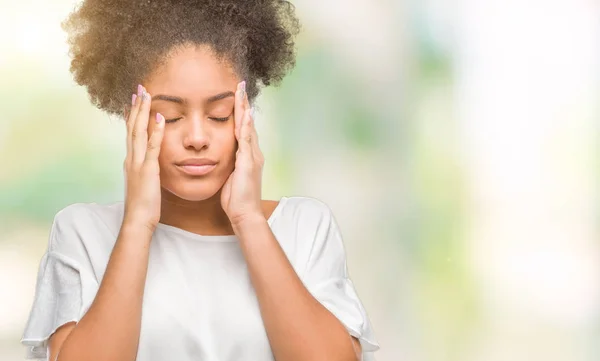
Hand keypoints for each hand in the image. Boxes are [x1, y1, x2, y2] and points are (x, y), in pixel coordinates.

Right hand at [122, 84, 164, 231]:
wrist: (137, 220)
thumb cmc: (143, 205)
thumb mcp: (143, 182)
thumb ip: (144, 170)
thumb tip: (148, 163)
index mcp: (131, 161)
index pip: (131, 133)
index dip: (134, 115)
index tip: (136, 99)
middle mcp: (131, 158)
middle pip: (132, 127)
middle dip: (136, 107)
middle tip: (140, 88)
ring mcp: (138, 163)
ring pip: (139, 132)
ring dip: (143, 112)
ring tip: (147, 95)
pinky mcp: (148, 170)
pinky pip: (152, 148)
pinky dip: (155, 132)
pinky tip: (160, 118)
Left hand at [220, 81, 264, 225]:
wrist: (245, 214)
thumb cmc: (236, 200)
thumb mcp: (231, 177)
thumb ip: (230, 165)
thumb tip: (223, 157)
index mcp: (247, 156)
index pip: (243, 129)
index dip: (240, 113)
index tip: (236, 97)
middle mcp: (253, 153)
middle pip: (248, 123)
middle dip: (244, 104)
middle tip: (240, 86)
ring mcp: (252, 157)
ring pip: (248, 127)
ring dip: (245, 109)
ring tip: (242, 93)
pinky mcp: (248, 163)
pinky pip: (246, 141)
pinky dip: (245, 127)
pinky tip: (244, 115)